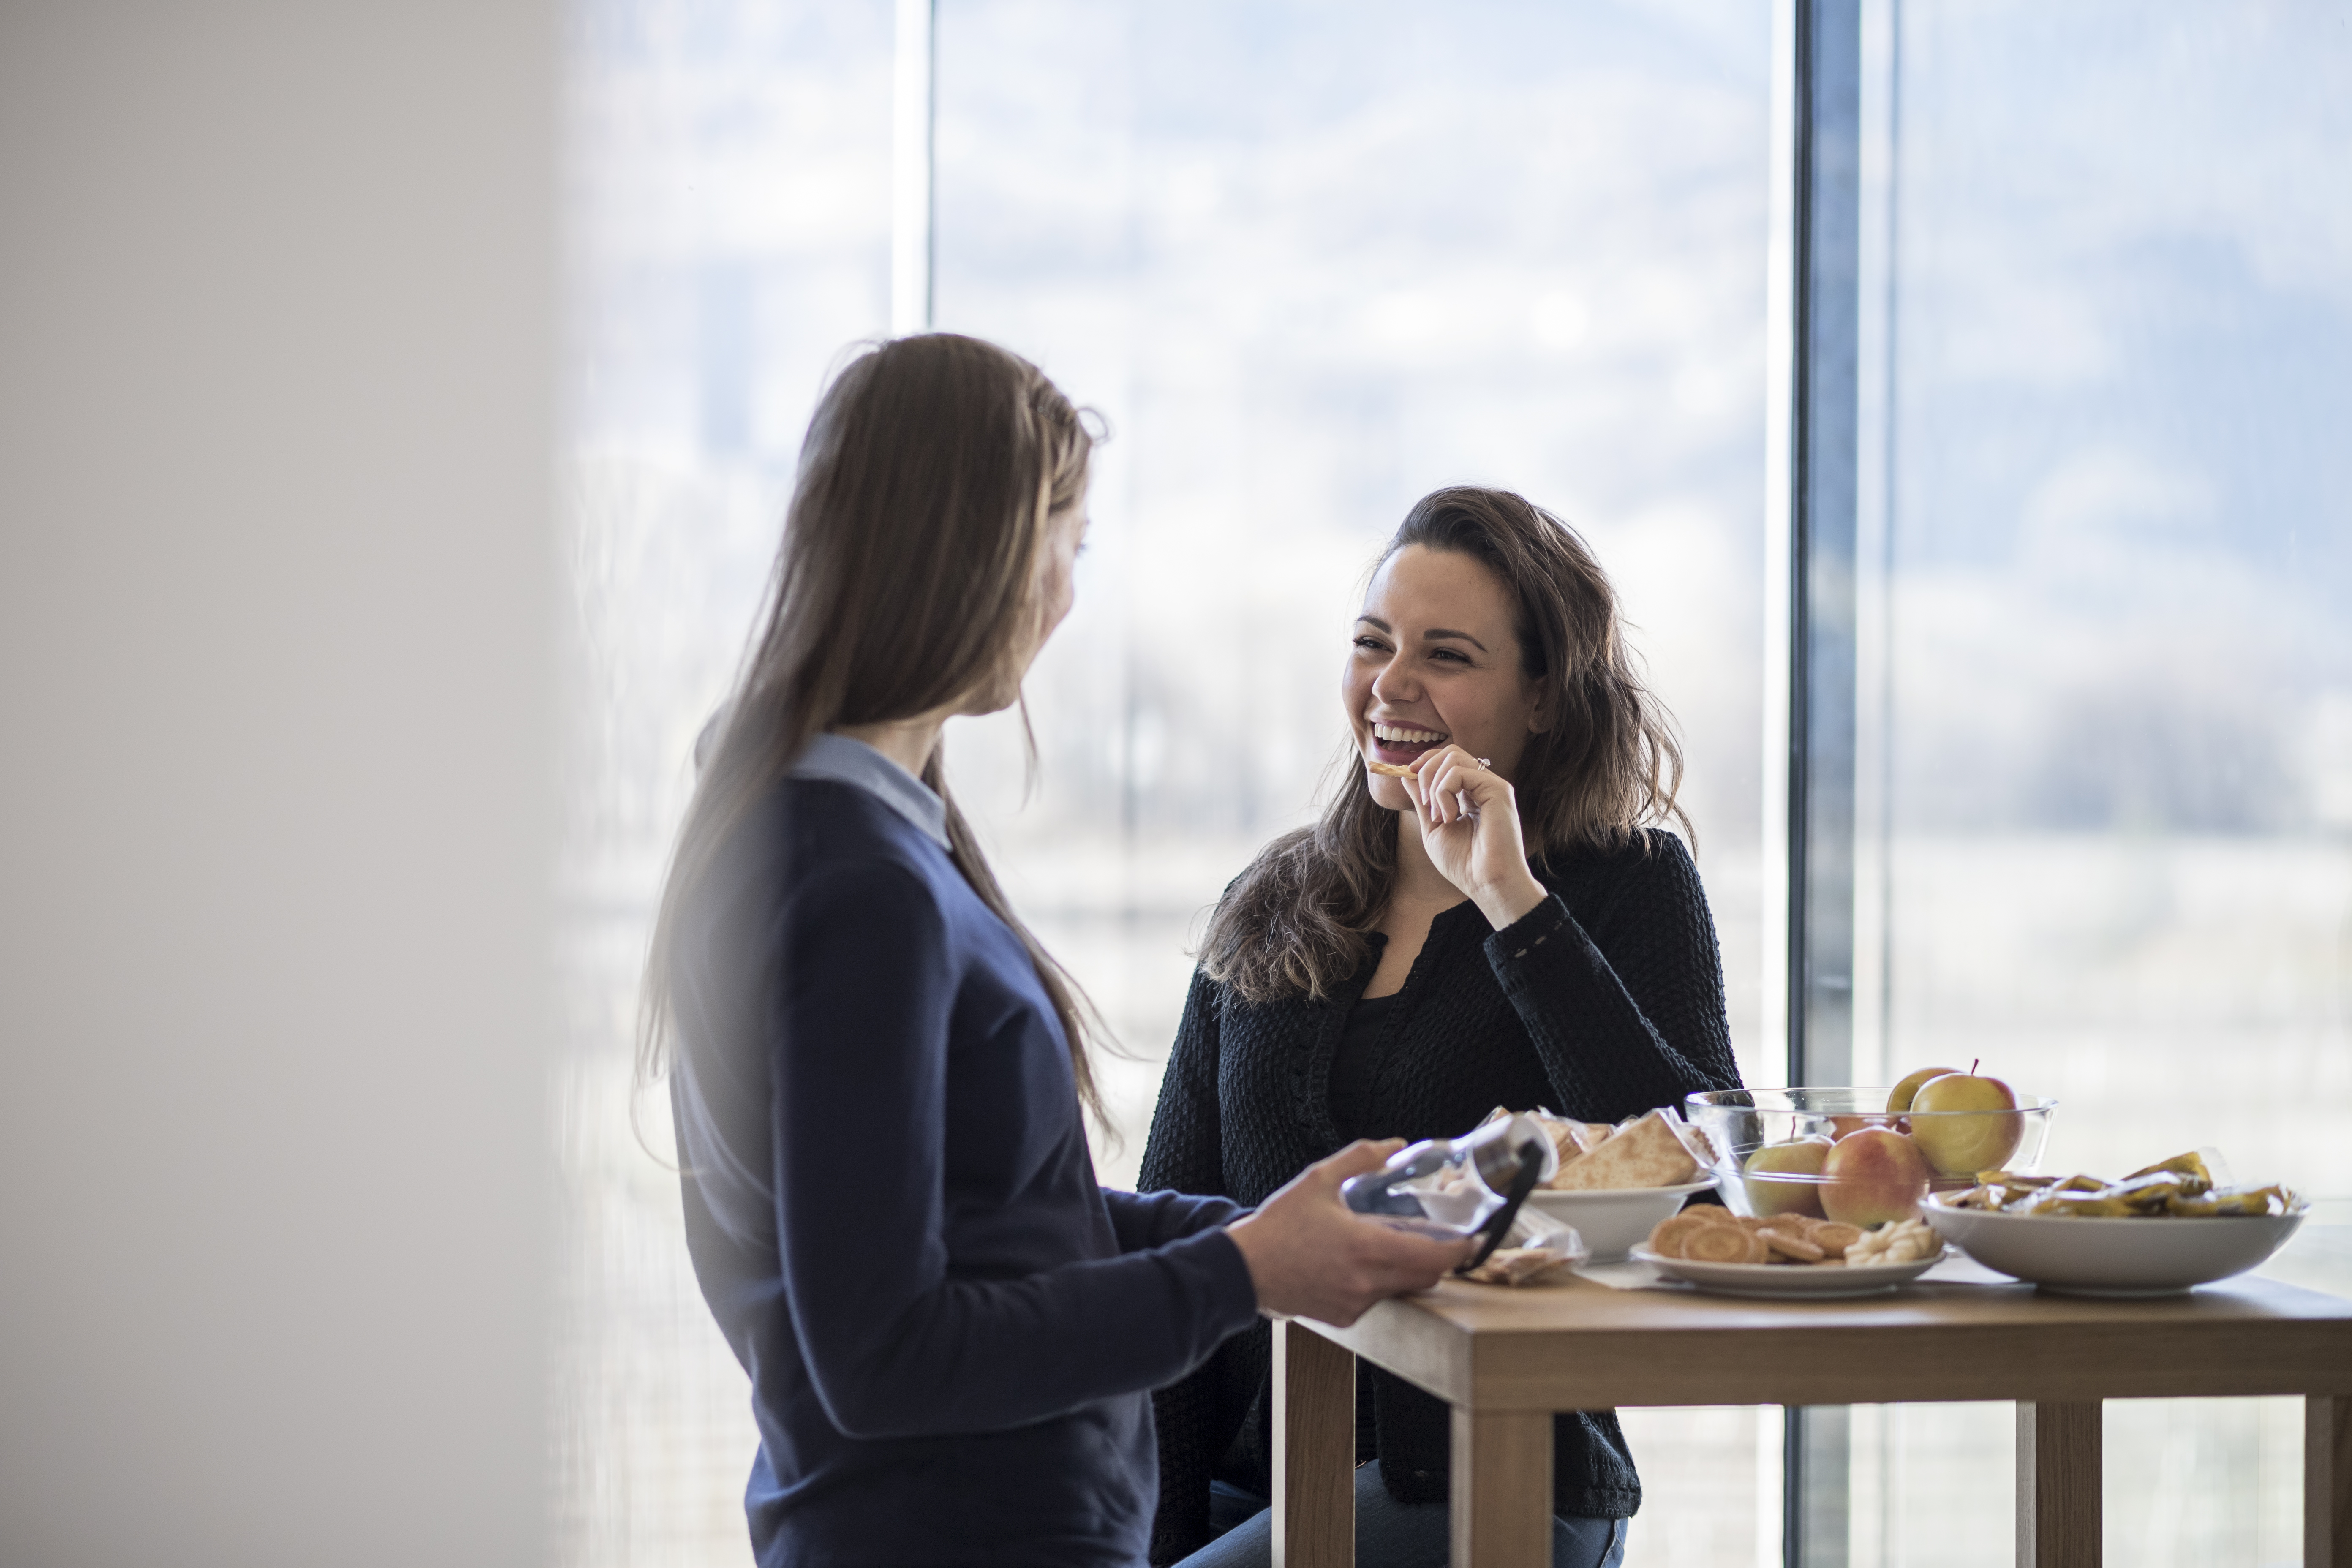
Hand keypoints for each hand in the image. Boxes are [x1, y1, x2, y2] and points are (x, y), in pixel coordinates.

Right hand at [1225, 1141, 1474, 1326]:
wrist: (1243, 1272)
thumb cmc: (1278, 1226)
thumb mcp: (1317, 1180)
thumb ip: (1360, 1158)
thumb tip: (1395, 1146)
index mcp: (1367, 1248)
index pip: (1434, 1257)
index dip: (1461, 1250)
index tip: (1474, 1239)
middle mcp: (1368, 1282)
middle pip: (1426, 1277)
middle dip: (1436, 1259)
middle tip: (1437, 1238)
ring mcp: (1357, 1304)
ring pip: (1402, 1289)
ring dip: (1404, 1270)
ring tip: (1386, 1246)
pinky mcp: (1344, 1318)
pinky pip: (1376, 1301)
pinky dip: (1377, 1284)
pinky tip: (1355, 1265)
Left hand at [1400, 745, 1545, 928]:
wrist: (1487, 884)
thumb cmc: (1464, 864)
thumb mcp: (1433, 828)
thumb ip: (1422, 801)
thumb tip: (1406, 775)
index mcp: (1470, 794)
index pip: (1446, 761)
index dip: (1423, 764)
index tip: (1407, 776)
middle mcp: (1483, 786)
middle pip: (1449, 752)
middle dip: (1425, 769)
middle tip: (1424, 801)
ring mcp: (1492, 786)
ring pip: (1453, 756)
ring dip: (1434, 784)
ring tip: (1438, 815)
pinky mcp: (1498, 789)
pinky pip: (1459, 771)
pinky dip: (1444, 791)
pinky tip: (1449, 816)